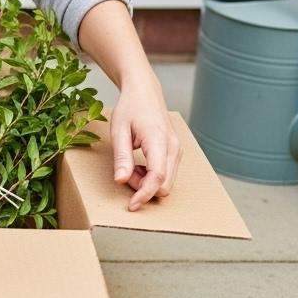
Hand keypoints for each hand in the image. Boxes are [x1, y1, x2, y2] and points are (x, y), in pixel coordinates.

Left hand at [109, 73, 180, 210]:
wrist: (144, 92)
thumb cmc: (130, 108)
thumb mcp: (119, 131)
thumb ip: (121, 157)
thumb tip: (121, 181)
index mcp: (159, 141)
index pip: (157, 178)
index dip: (144, 195)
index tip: (131, 206)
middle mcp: (174, 148)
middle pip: (164, 185)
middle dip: (143, 188)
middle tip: (124, 172)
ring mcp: (178, 151)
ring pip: (166, 182)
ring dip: (146, 182)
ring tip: (130, 165)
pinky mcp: (176, 153)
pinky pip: (167, 174)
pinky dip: (152, 176)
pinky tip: (139, 165)